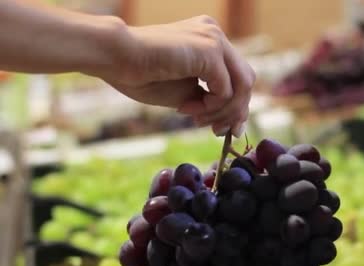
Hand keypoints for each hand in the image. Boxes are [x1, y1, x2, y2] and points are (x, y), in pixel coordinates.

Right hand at [105, 16, 254, 136]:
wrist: (114, 58)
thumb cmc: (141, 75)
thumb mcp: (185, 92)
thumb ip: (209, 99)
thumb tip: (234, 120)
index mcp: (208, 39)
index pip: (238, 75)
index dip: (236, 105)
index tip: (225, 129)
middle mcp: (215, 34)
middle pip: (246, 80)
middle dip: (236, 111)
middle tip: (218, 131)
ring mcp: (214, 39)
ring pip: (242, 85)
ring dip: (223, 112)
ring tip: (197, 120)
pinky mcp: (210, 50)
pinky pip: (226, 90)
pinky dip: (212, 106)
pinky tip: (187, 109)